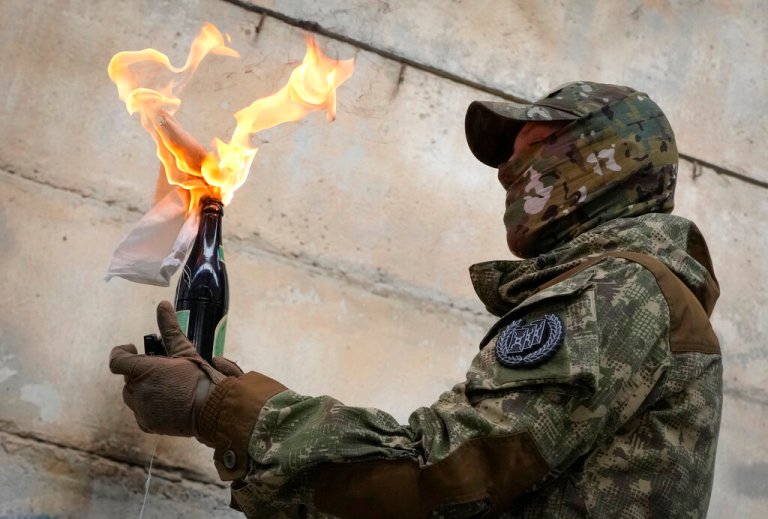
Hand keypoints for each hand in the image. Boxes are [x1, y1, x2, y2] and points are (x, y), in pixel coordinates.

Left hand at [109, 301, 241, 439]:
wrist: (212, 410)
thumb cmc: (200, 378)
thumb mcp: (185, 351)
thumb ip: (170, 329)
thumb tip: (163, 304)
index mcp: (143, 371)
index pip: (117, 360)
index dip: (122, 352)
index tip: (133, 349)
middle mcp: (137, 391)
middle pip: (127, 380)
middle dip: (139, 373)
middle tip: (159, 370)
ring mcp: (141, 410)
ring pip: (133, 396)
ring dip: (143, 389)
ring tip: (165, 386)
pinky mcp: (147, 424)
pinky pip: (141, 412)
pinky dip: (149, 406)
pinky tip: (167, 401)